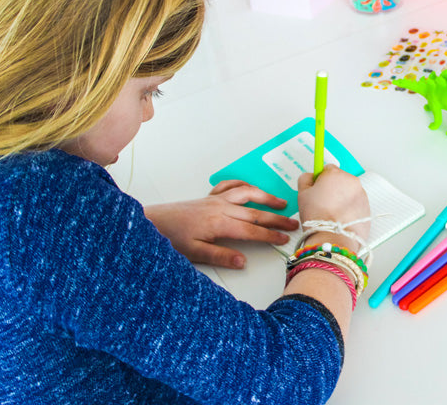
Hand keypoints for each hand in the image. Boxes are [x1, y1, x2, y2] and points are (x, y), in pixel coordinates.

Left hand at [144, 180, 299, 268]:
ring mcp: (216, 200)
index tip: (284, 238)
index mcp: (220, 224)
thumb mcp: (194, 253)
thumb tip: (242, 261)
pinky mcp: (209, 197)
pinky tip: (250, 188)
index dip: (270, 235)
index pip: (252, 230)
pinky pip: (230, 186)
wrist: (153, 221)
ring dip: (265, 197)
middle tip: (293, 223)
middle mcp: (221, 208)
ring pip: (247, 194)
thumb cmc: (171, 238)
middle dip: (276, 218)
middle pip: (255, 212)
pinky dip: (243, 185)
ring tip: (281, 203)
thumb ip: (220, 255)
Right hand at [297, 164, 369, 250]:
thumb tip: (310, 177)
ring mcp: (361, 195)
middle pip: (340, 180)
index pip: (327, 169)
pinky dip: (349, 210)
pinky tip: (340, 219)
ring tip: (331, 214)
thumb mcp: (302, 194)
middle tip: (322, 203)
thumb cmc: (318, 216)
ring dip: (341, 199)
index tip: (317, 187)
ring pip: (348, 193)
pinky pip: (356, 205)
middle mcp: (351, 181)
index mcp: (336, 174)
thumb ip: (306, 179)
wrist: (333, 237)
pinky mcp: (367, 208)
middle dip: (332, 189)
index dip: (320, 179)